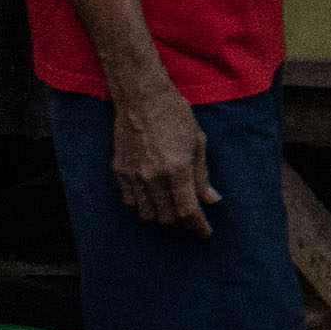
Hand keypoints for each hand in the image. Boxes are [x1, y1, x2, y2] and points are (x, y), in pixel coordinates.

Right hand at [111, 92, 216, 235]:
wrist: (142, 97)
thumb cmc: (175, 115)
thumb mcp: (197, 142)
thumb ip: (202, 175)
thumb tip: (211, 200)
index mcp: (177, 169)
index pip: (188, 211)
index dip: (198, 226)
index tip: (205, 232)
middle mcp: (153, 176)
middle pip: (167, 217)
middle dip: (181, 222)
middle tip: (191, 218)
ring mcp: (133, 175)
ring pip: (146, 213)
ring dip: (161, 216)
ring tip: (172, 209)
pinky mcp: (119, 170)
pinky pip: (130, 200)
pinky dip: (143, 204)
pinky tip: (153, 197)